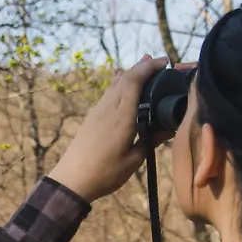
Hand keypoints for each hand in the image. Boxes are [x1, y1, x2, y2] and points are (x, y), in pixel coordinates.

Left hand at [47, 54, 169, 202]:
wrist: (72, 180)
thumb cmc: (105, 173)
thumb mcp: (134, 160)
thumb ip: (151, 140)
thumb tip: (169, 128)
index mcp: (122, 117)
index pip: (134, 82)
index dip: (149, 68)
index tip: (165, 62)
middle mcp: (109, 109)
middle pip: (125, 78)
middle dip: (142, 66)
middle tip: (159, 61)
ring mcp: (98, 111)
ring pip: (115, 84)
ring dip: (131, 72)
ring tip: (144, 64)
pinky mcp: (92, 117)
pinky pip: (108, 93)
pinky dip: (119, 83)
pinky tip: (120, 80)